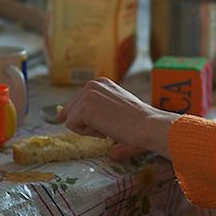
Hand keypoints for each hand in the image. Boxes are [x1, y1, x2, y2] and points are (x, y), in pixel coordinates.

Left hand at [56, 78, 177, 158]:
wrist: (148, 125)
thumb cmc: (138, 122)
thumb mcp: (115, 108)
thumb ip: (98, 109)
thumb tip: (67, 120)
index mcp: (101, 83)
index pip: (78, 101)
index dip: (84, 117)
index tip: (96, 123)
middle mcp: (92, 84)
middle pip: (70, 110)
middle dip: (85, 123)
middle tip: (109, 126)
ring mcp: (86, 95)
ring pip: (71, 118)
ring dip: (88, 129)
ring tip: (110, 126)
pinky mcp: (83, 108)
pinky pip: (72, 126)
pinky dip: (87, 133)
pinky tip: (105, 130)